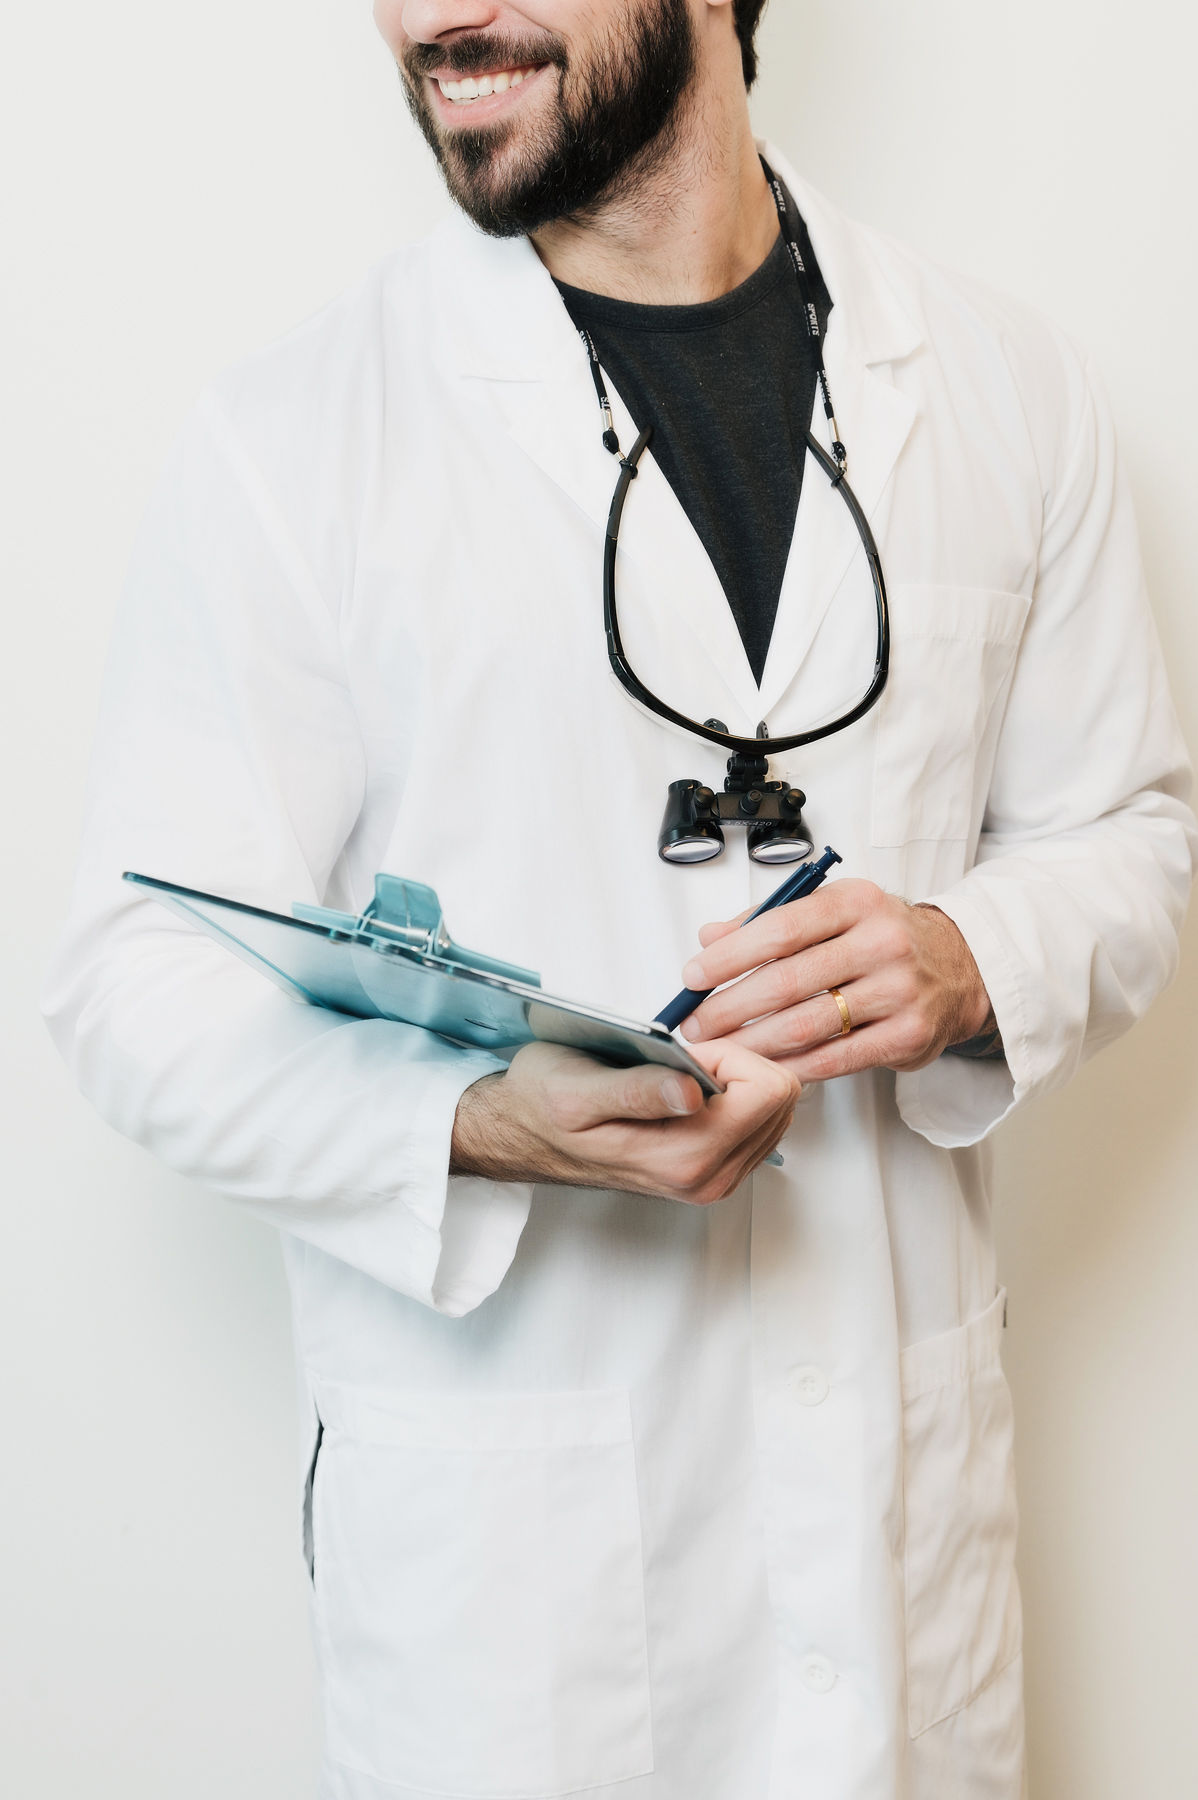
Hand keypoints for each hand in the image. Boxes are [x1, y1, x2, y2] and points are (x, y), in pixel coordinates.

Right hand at [450, 1038, 798, 1205]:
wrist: (525, 1134)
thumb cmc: (544, 1102)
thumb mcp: (578, 1088)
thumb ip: (640, 1092)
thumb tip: (695, 1093)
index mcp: (686, 1159)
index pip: (767, 1091)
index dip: (728, 1056)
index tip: (681, 1055)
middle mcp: (710, 1178)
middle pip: (780, 1098)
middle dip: (734, 1065)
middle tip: (675, 1065)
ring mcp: (717, 1179)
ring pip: (776, 1109)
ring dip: (734, 1080)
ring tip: (674, 1078)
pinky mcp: (717, 1170)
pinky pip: (759, 1121)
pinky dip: (733, 1095)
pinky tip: (685, 1091)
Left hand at [677, 880, 996, 1081]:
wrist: (959, 968)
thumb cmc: (882, 938)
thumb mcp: (834, 911)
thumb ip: (769, 921)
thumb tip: (709, 938)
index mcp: (856, 902)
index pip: (781, 927)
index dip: (730, 955)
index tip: (694, 975)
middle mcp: (882, 942)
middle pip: (789, 980)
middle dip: (732, 1006)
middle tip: (698, 1023)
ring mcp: (899, 991)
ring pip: (809, 1024)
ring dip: (754, 1043)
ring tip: (721, 1051)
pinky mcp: (908, 1036)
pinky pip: (837, 1058)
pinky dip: (795, 1066)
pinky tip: (766, 1069)